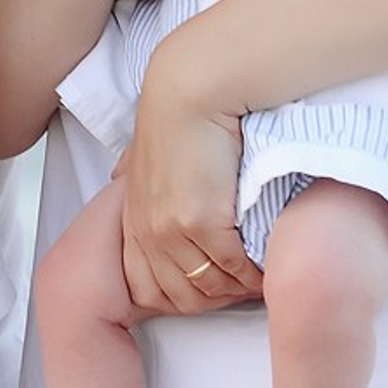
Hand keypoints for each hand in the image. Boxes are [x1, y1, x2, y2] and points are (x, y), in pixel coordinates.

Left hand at [119, 38, 262, 313]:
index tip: (211, 285)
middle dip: (213, 298)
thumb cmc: (174, 112)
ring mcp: (172, 230)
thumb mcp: (140, 149)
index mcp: (133, 218)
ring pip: (210, 286)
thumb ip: (132, 172)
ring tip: (256, 276)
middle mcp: (148, 230)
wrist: (191, 89)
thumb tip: (121, 177)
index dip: (182, 295)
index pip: (146, 288)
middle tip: (241, 287)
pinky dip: (252, 274)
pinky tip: (266, 265)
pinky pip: (233, 269)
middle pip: (181, 296)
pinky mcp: (201, 222)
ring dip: (237, 287)